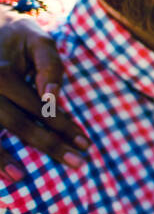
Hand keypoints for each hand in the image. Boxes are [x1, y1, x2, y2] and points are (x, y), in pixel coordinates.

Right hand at [0, 14, 88, 180]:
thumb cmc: (14, 36)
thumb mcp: (37, 39)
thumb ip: (50, 65)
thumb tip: (51, 96)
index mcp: (3, 74)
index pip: (41, 108)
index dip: (64, 127)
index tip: (85, 144)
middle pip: (17, 125)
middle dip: (48, 146)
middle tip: (76, 164)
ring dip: (2, 159)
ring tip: (22, 178)